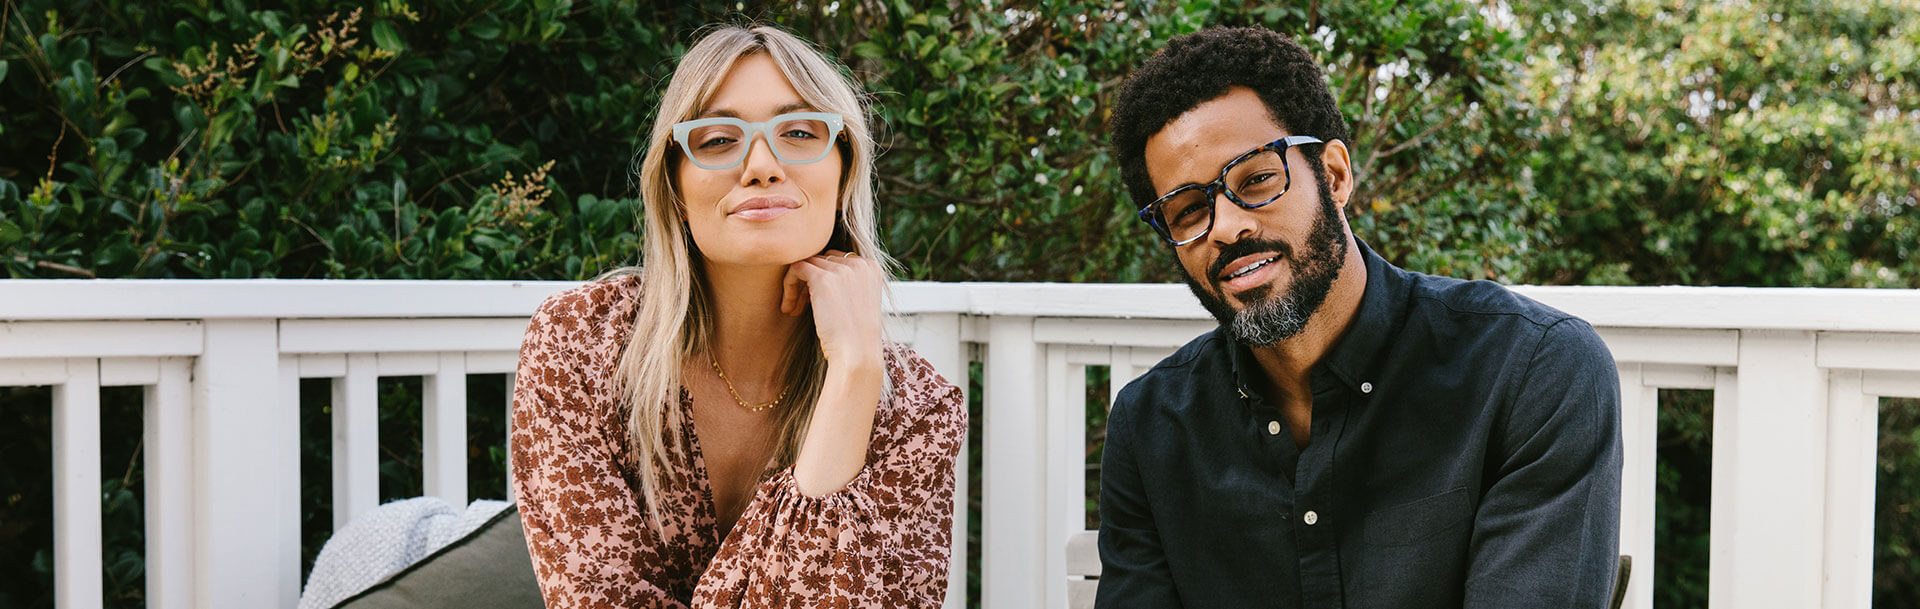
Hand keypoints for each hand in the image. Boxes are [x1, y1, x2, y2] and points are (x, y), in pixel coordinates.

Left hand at [780, 250, 883, 367]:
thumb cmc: (855, 338)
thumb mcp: (858, 303)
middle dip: (809, 282)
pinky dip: (788, 286)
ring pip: (807, 263)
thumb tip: (818, 274)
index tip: (814, 301)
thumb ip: (846, 285)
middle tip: (802, 306)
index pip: (838, 259)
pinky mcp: (823, 278)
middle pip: (822, 259)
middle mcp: (859, 264)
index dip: (823, 278)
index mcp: (871, 268)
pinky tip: (789, 308)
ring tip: (793, 309)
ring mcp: (842, 269)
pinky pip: (796, 269)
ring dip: (797, 286)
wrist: (857, 355)